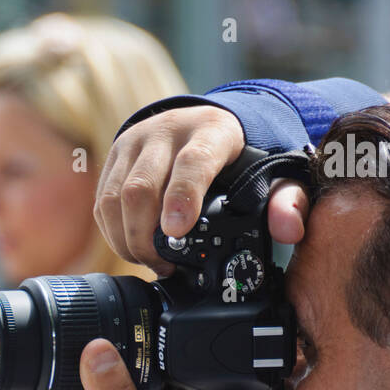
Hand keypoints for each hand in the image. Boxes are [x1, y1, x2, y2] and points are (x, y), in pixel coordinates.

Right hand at [95, 105, 310, 275]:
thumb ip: (287, 201)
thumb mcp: (272, 173)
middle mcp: (166, 131)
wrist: (205, 123)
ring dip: (126, 239)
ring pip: (113, 197)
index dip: (181, 198)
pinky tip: (133, 248)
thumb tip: (288, 231)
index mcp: (211, 131)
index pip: (191, 162)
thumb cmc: (239, 157)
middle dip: (145, 235)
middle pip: (141, 186)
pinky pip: (101, 202)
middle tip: (163, 265)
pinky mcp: (113, 157)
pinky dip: (113, 233)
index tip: (177, 232)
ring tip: (148, 262)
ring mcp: (134, 142)